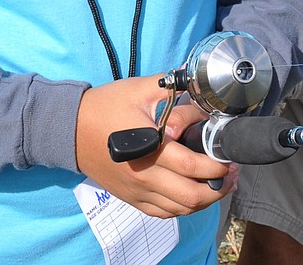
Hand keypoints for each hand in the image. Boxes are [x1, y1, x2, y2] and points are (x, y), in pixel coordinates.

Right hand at [75, 75, 236, 216]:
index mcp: (150, 148)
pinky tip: (193, 196)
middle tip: (232, 174)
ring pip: (179, 209)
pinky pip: (162, 213)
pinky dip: (182, 208)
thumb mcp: (141, 89)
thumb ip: (173, 91)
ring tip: (219, 185)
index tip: (231, 157)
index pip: (192, 166)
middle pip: (190, 196)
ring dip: (204, 201)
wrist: (70, 128)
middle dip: (218, 188)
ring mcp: (137, 191)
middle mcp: (144, 176)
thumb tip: (200, 93)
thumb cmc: (106, 106)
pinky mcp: (131, 198)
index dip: (216, 166)